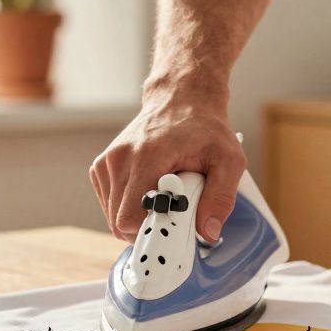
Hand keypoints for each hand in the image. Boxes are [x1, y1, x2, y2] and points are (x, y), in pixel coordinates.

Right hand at [90, 95, 245, 242]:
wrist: (181, 98)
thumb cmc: (205, 129)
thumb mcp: (228, 160)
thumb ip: (221, 198)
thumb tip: (207, 232)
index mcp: (148, 157)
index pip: (129, 216)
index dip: (150, 231)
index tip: (173, 227)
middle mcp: (120, 158)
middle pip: (118, 221)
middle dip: (145, 228)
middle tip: (171, 216)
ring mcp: (107, 161)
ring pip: (111, 215)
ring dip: (136, 217)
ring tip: (162, 200)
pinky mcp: (102, 165)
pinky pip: (108, 203)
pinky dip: (126, 206)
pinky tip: (148, 193)